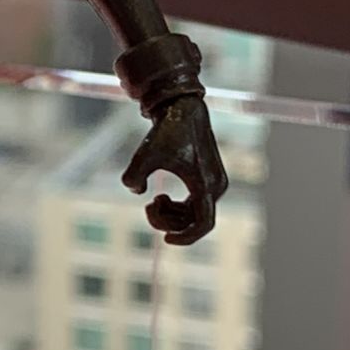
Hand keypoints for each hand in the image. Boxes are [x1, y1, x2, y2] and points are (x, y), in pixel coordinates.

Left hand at [122, 95, 226, 245]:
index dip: (186, 238)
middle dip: (168, 221)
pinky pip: (195, 206)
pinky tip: (159, 197)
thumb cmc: (166, 132)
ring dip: (171, 215)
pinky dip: (177, 208)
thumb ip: (133, 177)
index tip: (165, 239)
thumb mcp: (144, 154)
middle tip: (148, 206)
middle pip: (195, 221)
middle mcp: (216, 186)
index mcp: (206, 185)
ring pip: (194, 215)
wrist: (182, 110)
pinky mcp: (209, 178)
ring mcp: (215, 183)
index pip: (204, 225)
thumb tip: (137, 192)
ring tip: (153, 201)